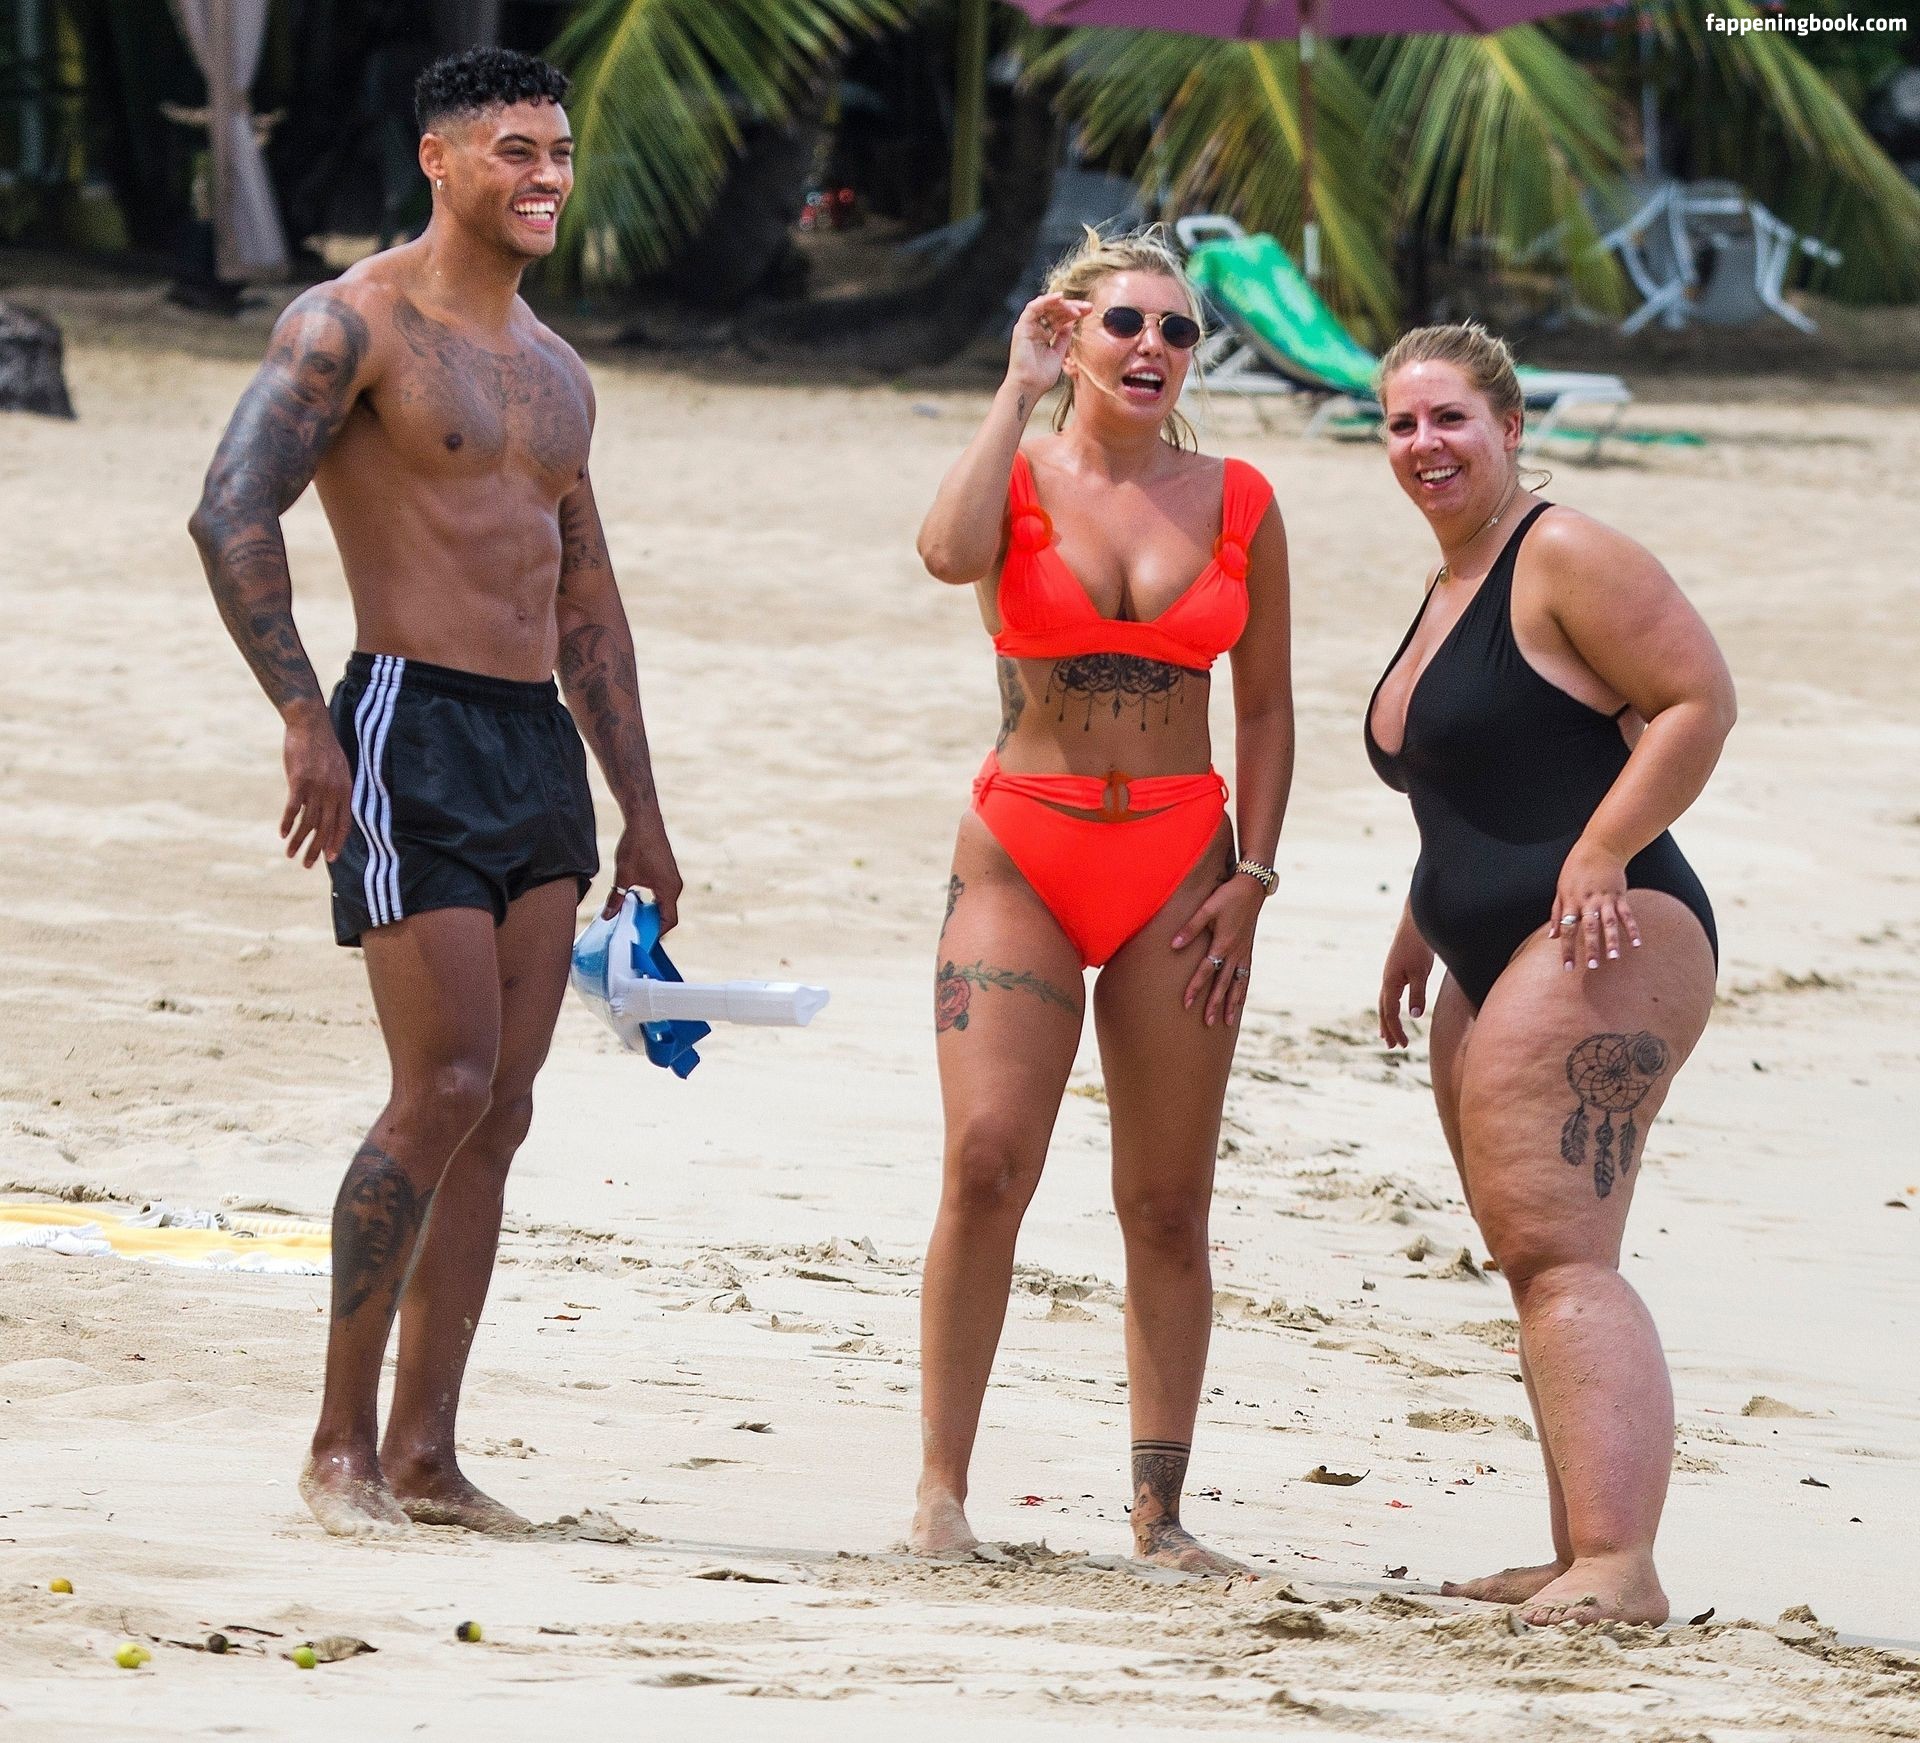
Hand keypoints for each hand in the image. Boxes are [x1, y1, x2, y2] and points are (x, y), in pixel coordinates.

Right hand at [280, 706, 351, 868]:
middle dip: (317, 850)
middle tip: (307, 865)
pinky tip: (282, 834)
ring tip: (290, 855)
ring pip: (308, 822)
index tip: (331, 859)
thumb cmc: (323, 747)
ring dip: (298, 841)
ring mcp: (317, 788)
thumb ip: (338, 790)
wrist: (310, 725)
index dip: (337, 842)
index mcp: (345, 790)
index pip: (344, 824)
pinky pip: (293, 809)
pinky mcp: (299, 782)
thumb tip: (332, 809)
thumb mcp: (339, 769)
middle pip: (326, 828)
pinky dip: (287, 823)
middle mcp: (333, 792)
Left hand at [604, 811, 682, 928]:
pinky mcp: (667, 872)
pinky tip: (634, 899)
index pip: (668, 921)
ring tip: (630, 915)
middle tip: (631, 930)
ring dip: (649, 911)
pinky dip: (651, 900)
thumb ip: (616, 899)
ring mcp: (672, 878)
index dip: (655, 933)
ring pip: (664, 903)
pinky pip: (662, 893)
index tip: (640, 938)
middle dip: (650, 924)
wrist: (644, 820)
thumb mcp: (623, 876)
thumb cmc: (637, 845)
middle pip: (666, 914)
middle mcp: (675, 886)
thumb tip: (608, 916)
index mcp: (669, 890)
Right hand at [1007, 292, 1091, 399]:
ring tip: (1076, 307)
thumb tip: (1071, 324)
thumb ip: (1064, 338)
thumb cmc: (1041, 377)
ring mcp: (1028, 326)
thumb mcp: (1059, 354)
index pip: (1061, 317)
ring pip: (1045, 306)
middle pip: (1055, 310)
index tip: (1090, 311)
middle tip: (1088, 307)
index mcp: (1044, 334)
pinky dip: (1046, 300)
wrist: (1028, 387)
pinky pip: (1033, 308)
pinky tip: (1060, 298)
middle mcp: (1036, 328)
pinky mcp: (1022, 326)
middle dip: (1072, 306)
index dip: (1075, 312)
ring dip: (1062, 304)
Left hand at [1171, 874, 1264, 1027]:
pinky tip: (1240, 1001)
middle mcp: (1234, 952)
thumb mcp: (1206, 908)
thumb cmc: (1227, 896)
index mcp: (1223, 943)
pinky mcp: (1248, 950)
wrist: (1252, 888)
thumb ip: (1190, 928)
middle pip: (1223, 984)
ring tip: (1228, 1022)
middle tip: (1207, 1022)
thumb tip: (1173, 945)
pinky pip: (1246, 976)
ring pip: (1237, 984)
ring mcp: (1243, 953)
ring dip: (1232, 1003)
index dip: (1196, 988)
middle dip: (1215, 1004)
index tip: (1187, 1004)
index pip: (1206, 971)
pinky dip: (1242, 990)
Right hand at [1378, 921, 1434, 1048]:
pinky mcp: (1396, 970)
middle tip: (1391, 1046)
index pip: (1390, 1013)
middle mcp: (1387, 981)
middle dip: (1387, 1029)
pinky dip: (1391, 1006)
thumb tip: (1414, 1016)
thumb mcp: (1421, 973)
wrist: (1415, 923)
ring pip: (1385, 1002)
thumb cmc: (1418, 947)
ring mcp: (1390, 975)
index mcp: (1390, 983)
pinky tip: (1396, 1008)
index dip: (1396, 1030)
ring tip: (1387, 1033)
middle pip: (1383, 1010)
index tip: (1403, 1045)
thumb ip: (1417, 994)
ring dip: (1386, 1019)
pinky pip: (1390, 994)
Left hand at [1547, 837, 1638, 971]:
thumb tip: (1551, 936)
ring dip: (1611, 940)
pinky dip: (1632, 929)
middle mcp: (1587, 902)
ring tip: (1614, 957)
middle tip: (1593, 966)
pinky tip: (1636, 943)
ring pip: (1609, 923)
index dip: (1567, 949)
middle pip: (1588, 928)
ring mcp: (1605, 898)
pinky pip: (1626, 914)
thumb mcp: (1560, 889)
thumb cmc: (1576, 870)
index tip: (1567, 967)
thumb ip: (1556, 913)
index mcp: (1571, 902)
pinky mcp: (1619, 895)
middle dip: (1590, 947)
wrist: (1599, 848)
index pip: (1567, 930)